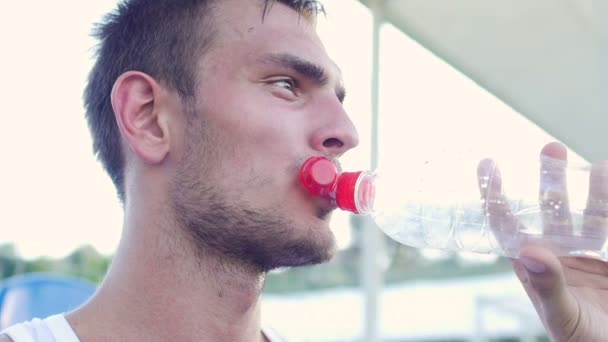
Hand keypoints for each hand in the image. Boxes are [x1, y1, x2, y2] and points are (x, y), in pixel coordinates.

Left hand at [478, 142, 607, 340]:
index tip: (487, 164)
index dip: (495, 196)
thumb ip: (545, 287)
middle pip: (549, 210)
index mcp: (532, 268)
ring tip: (596, 166)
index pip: (507, 226)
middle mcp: (556, 256)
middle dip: (549, 179)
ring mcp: (585, 256)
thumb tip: (529, 252)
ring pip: (585, 215)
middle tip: (550, 148)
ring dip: (590, 190)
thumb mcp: (561, 316)